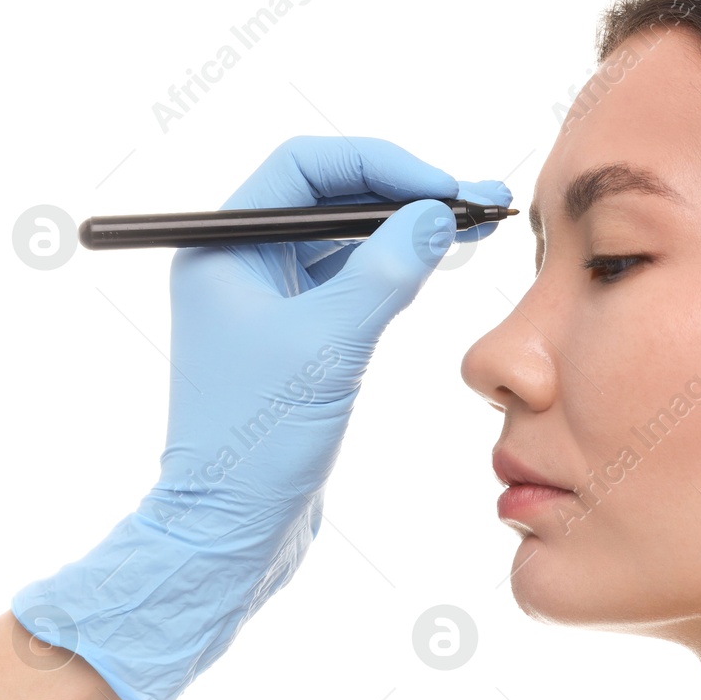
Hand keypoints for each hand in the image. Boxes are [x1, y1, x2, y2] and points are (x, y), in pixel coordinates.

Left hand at [11, 136, 510, 699]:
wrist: (230, 533)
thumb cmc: (258, 442)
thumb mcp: (330, 346)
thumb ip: (385, 272)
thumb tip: (435, 213)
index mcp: (223, 251)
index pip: (306, 169)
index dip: (380, 165)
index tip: (442, 187)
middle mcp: (239, 267)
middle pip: (331, 199)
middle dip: (404, 195)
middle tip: (477, 200)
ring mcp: (266, 306)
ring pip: (344, 242)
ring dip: (403, 232)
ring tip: (471, 226)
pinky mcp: (293, 344)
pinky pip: (348, 285)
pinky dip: (392, 272)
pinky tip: (433, 267)